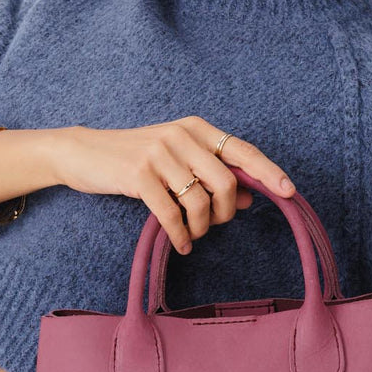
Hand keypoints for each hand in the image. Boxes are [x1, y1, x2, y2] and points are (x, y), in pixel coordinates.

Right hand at [55, 117, 295, 255]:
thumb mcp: (175, 160)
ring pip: (199, 201)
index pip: (241, 150)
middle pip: (225, 182)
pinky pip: (171, 214)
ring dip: (200, 227)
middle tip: (213, 225)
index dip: (268, 171)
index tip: (289, 192)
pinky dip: (180, 235)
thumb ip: (211, 174)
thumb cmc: (134, 158)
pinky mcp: (137, 175)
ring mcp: (158, 153)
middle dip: (225, 212)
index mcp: (195, 128)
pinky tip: (180, 243)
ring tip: (192, 235)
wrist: (82, 152)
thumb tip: (251, 197)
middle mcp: (180, 135)